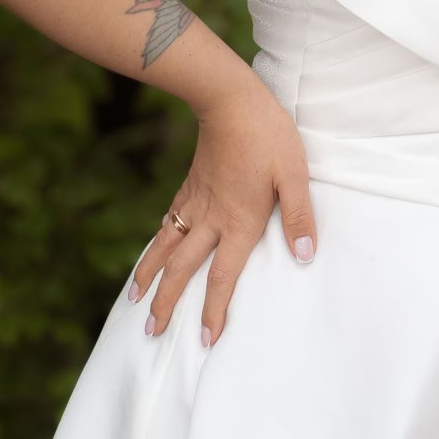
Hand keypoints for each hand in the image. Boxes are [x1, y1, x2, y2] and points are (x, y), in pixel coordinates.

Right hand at [126, 84, 317, 347]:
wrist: (230, 99)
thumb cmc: (269, 136)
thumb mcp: (295, 174)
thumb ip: (300, 216)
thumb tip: (304, 256)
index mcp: (239, 222)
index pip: (222, 277)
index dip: (213, 310)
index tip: (206, 339)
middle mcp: (211, 219)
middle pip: (183, 270)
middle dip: (167, 304)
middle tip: (151, 332)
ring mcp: (196, 201)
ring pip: (166, 247)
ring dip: (149, 276)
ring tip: (134, 300)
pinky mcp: (190, 185)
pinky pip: (168, 221)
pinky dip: (157, 242)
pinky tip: (154, 248)